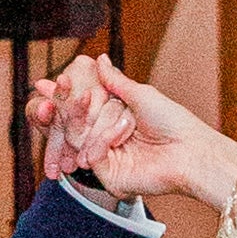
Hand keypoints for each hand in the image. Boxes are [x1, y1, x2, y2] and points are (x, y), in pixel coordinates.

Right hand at [29, 56, 236, 211]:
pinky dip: (105, 138)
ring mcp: (107, 162)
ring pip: (80, 139)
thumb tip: (99, 59)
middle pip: (75, 126)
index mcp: (113, 122)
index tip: (46, 83)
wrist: (190, 150)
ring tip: (95, 102)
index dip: (66, 97)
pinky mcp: (110, 179)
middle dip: (68, 106)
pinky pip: (93, 154)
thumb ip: (115, 81)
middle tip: (59, 85)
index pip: (82, 111)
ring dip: (90, 118)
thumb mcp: (140, 95)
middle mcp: (107, 142)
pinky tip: (123, 130)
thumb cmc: (173, 122)